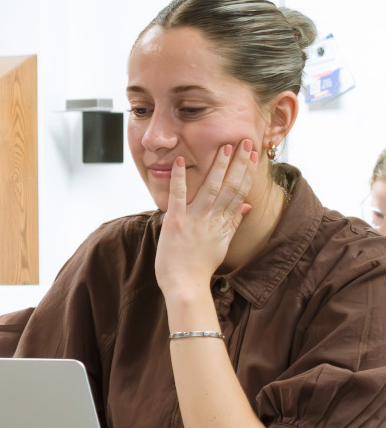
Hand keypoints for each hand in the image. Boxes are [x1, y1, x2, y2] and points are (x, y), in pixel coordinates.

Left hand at [155, 140, 258, 296]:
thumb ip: (234, 223)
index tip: (253, 154)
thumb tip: (247, 206)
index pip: (240, 192)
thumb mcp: (222, 245)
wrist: (185, 286)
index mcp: (224, 224)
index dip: (247, 172)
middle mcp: (213, 219)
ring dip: (218, 166)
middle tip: (245, 141)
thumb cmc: (200, 267)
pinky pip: (178, 196)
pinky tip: (179, 161)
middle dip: (239, 162)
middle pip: (230, 186)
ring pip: (210, 188)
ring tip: (224, 147)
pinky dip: (178, 178)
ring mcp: (195, 220)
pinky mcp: (175, 222)